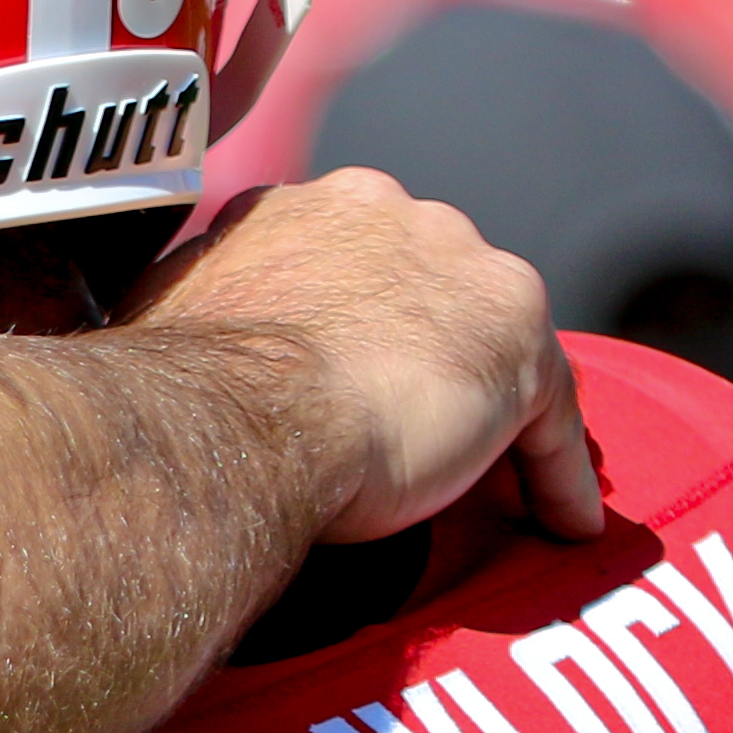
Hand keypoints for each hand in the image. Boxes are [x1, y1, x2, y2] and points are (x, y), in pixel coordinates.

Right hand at [133, 168, 599, 543]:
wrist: (232, 418)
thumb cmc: (184, 383)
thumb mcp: (176, 313)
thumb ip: (205, 304)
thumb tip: (171, 331)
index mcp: (316, 208)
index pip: (363, 262)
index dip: (364, 322)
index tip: (357, 377)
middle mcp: (400, 215)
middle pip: (439, 292)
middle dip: (435, 352)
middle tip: (424, 429)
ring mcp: (468, 270)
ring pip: (501, 350)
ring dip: (502, 413)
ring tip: (509, 488)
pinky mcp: (519, 345)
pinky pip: (551, 416)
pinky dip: (557, 473)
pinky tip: (562, 523)